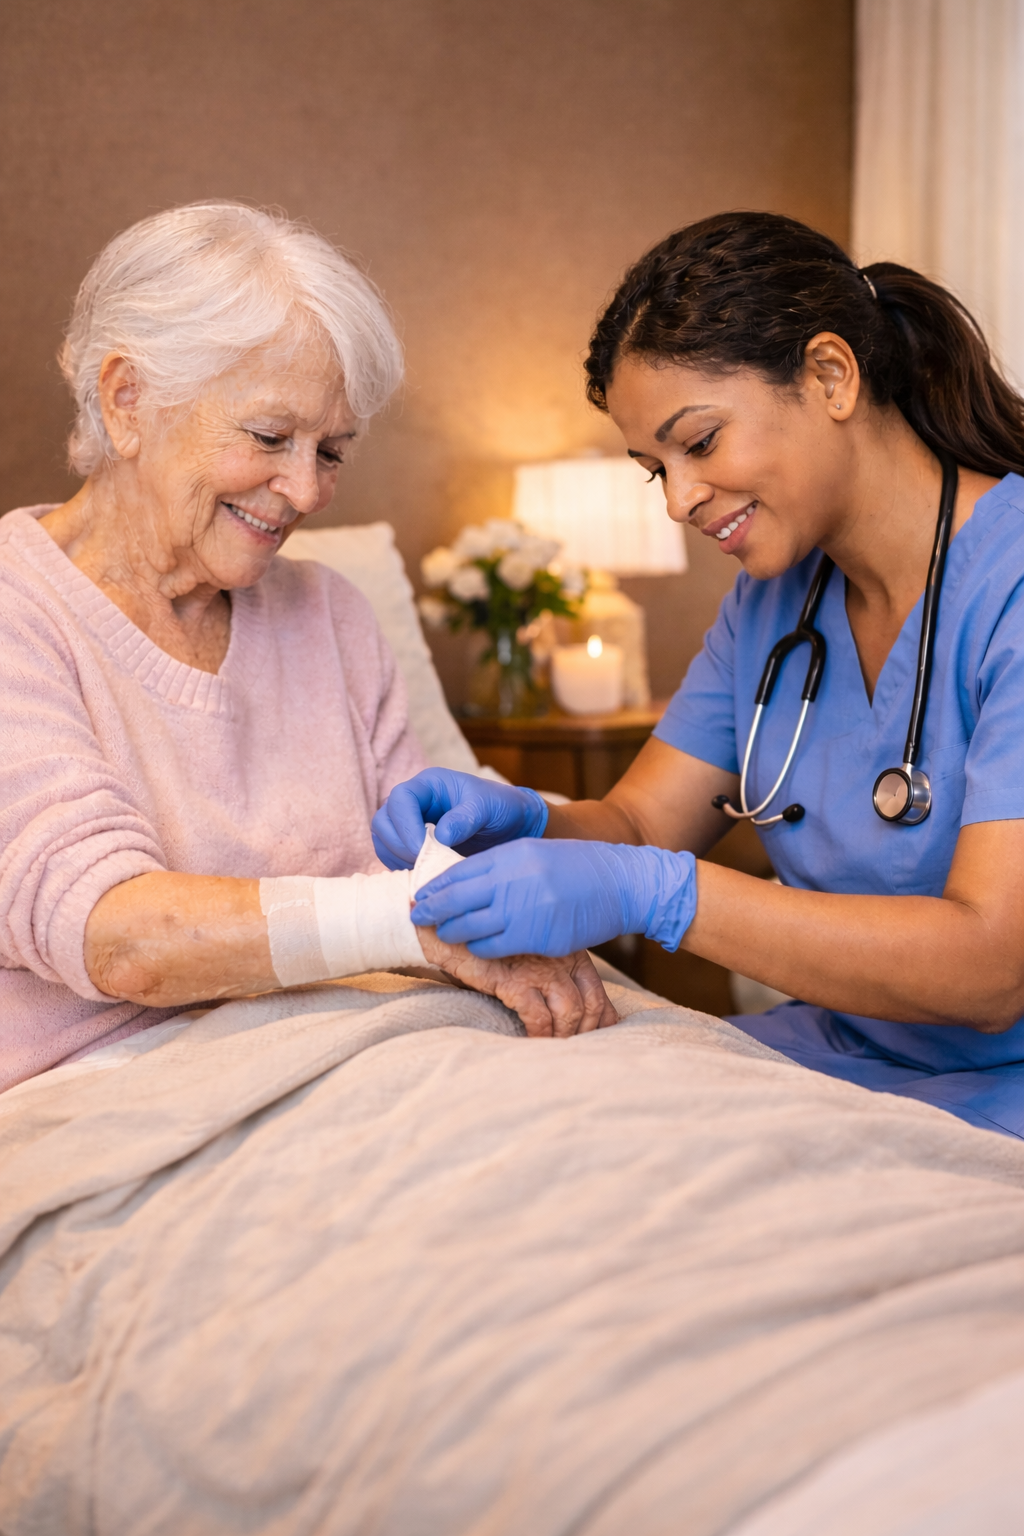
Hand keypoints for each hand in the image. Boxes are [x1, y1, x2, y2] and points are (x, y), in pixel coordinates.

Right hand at [372, 769, 547, 869]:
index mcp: (429, 784)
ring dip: (397, 858)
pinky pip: (390, 855)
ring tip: (425, 869)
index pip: (400, 799)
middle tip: (424, 862)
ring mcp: (408, 822)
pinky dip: (401, 866)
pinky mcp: (409, 842)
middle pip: (383, 820)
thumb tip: (441, 835)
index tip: (424, 848)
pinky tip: (424, 873)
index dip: (406, 825)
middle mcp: (414, 801)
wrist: (509, 826)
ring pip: (382, 839)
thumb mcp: (488, 808)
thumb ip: (467, 818)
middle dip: (399, 845)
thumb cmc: (500, 808)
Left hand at [412, 838, 697, 959]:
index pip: (458, 872)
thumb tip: (463, 880)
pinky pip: (492, 947)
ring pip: (468, 926)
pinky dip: (479, 949)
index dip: (434, 886)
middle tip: (416, 918)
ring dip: (451, 932)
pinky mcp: (535, 937)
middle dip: (430, 911)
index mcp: (510, 855)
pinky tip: (476, 948)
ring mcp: (522, 910)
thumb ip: (500, 865)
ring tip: (442, 935)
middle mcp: (511, 881)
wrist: (620, 884)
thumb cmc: (577, 867)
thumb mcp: (535, 854)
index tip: (419, 894)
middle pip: (455, 899)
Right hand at [418, 926, 617, 1035]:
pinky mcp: (513, 980)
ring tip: (554, 1047)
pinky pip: (538, 1017)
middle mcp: (558, 958)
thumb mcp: (529, 951)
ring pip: (569, 1011)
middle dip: (586, 1031)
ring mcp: (537, 969)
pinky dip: (539, 1034)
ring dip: (565, 1035)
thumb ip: (551, 969)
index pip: (597, 988)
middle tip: (574, 1047)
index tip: (598, 1034)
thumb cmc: (492, 942)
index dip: (602, 1017)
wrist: (451, 926)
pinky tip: (533, 1041)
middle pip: (589, 1003)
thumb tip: (568, 1004)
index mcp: (567, 950)